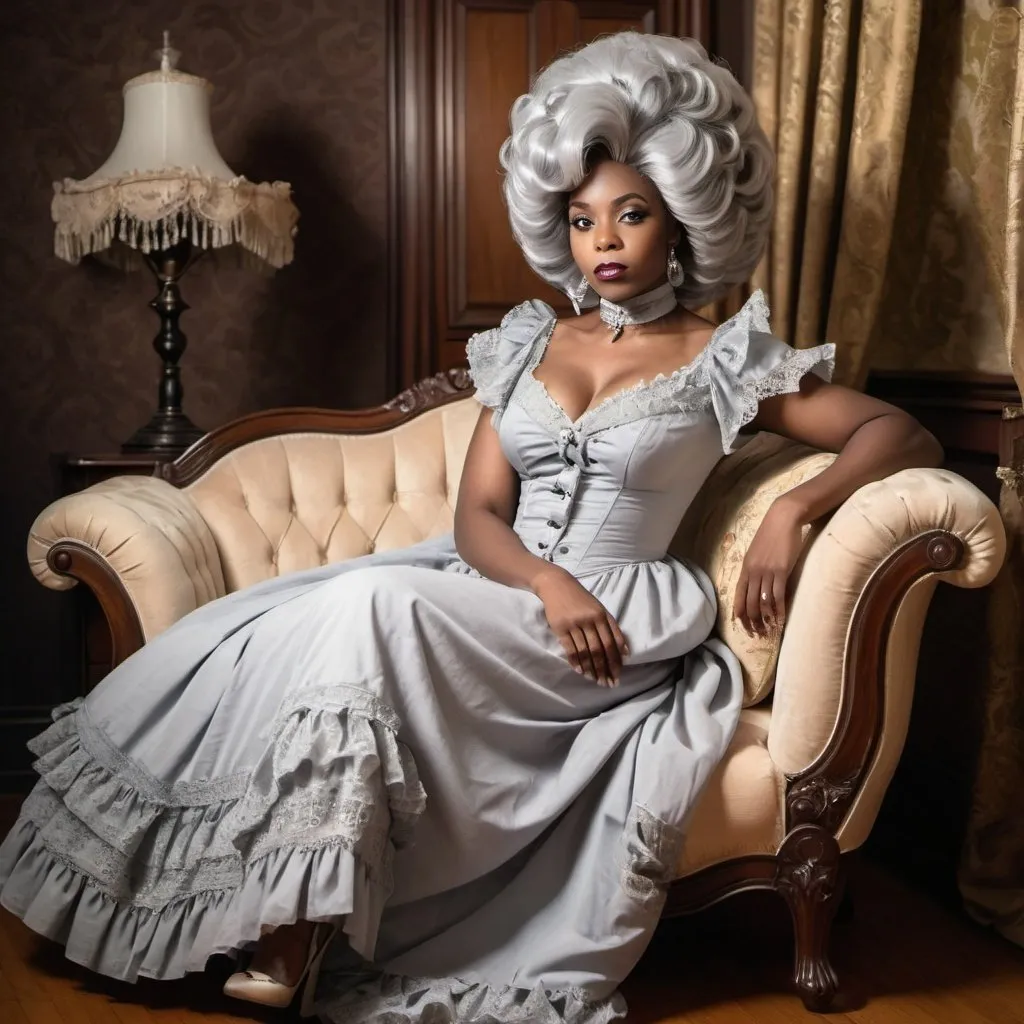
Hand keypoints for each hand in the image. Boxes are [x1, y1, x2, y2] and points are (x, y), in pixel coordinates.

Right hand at [531, 566, 628, 685]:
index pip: (612, 643)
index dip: (616, 662)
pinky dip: (576, 661)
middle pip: (600, 650)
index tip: (618, 676)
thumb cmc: (581, 599)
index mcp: (603, 616)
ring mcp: (575, 624)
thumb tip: (624, 652)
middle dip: (605, 669)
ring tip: (595, 680)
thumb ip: (612, 628)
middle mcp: (590, 620)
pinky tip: (580, 671)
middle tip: (608, 684)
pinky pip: (570, 648)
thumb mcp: (599, 609)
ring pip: (586, 651)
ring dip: (591, 669)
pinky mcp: (561, 627)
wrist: (556, 585)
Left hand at [731, 498, 804, 637]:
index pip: (738, 596)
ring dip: (766, 619)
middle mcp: (753, 572)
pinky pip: (778, 595)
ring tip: (769, 631)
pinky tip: (781, 620)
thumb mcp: (756, 553)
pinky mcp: (781, 570)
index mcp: (745, 568)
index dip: (740, 612)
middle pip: (750, 602)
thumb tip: (755, 585)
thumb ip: (754, 569)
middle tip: (758, 634)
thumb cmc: (771, 535)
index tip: (742, 625)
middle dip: (752, 621)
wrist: (782, 519)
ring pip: (763, 602)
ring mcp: (766, 572)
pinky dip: (779, 610)